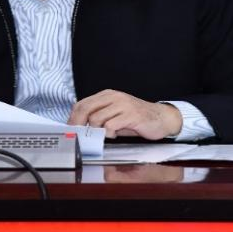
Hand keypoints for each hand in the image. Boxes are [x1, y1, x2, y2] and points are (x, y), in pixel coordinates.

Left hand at [67, 89, 182, 139]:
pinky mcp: (131, 115)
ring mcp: (122, 104)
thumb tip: (80, 126)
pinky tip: (115, 135)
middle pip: (85, 109)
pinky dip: (109, 133)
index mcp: (107, 95)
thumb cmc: (136, 118)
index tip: (70, 130)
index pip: (82, 104)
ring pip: (96, 118)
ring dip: (97, 131)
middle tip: (79, 136)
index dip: (73, 118)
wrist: (161, 118)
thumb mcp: (115, 114)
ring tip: (106, 134)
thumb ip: (99, 116)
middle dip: (78, 124)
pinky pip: (110, 125)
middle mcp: (113, 97)